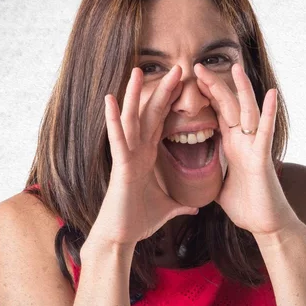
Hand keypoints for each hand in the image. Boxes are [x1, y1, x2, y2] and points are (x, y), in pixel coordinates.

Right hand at [85, 64, 198, 249]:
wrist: (121, 237)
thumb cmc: (139, 221)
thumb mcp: (168, 209)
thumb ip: (181, 205)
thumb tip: (194, 208)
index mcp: (148, 157)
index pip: (162, 123)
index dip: (172, 103)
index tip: (185, 84)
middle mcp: (137, 152)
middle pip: (150, 115)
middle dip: (162, 91)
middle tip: (175, 67)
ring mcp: (127, 157)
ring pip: (131, 120)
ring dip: (134, 96)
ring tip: (138, 71)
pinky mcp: (120, 167)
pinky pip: (117, 140)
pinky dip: (113, 120)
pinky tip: (111, 100)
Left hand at [194, 62, 302, 236]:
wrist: (266, 225)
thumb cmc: (247, 206)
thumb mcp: (219, 187)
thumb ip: (211, 176)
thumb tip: (194, 177)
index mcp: (232, 147)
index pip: (216, 115)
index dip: (205, 98)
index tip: (190, 81)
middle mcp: (243, 142)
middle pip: (228, 107)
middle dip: (214, 86)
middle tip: (198, 66)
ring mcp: (254, 148)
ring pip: (248, 112)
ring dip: (242, 90)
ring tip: (235, 67)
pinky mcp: (262, 159)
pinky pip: (265, 133)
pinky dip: (268, 114)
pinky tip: (271, 94)